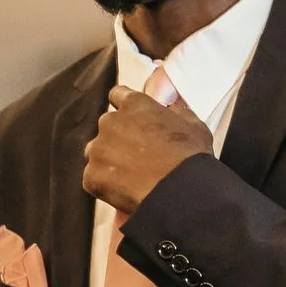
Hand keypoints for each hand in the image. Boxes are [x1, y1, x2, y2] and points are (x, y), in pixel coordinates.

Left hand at [82, 85, 214, 214]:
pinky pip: (94, 178)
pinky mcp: (92, 175)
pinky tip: (126, 190)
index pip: (118, 95)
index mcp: (134, 104)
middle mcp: (110, 122)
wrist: (179, 191)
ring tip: (131, 175)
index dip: (125, 108)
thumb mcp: (193, 125)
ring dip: (109, 160)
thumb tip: (173, 107)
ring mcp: (98, 149)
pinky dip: (106, 185)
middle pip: (107, 126)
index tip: (132, 119)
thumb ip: (177, 111)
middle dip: (118, 137)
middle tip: (137, 154)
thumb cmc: (189, 157)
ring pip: (97, 152)